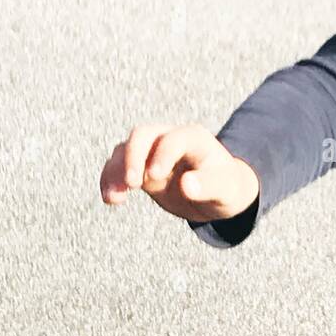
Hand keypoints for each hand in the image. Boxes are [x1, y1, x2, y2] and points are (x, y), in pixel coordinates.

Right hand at [99, 122, 259, 223]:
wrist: (217, 193)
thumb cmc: (225, 187)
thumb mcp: (224, 189)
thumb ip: (208, 185)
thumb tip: (187, 185)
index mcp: (192, 138)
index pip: (172, 139)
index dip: (161, 154)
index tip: (154, 176)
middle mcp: (168, 139)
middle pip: (142, 135)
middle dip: (133, 157)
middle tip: (132, 184)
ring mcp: (151, 151)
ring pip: (125, 150)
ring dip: (116, 171)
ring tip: (114, 197)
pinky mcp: (140, 167)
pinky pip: (118, 167)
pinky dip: (110, 180)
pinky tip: (110, 199)